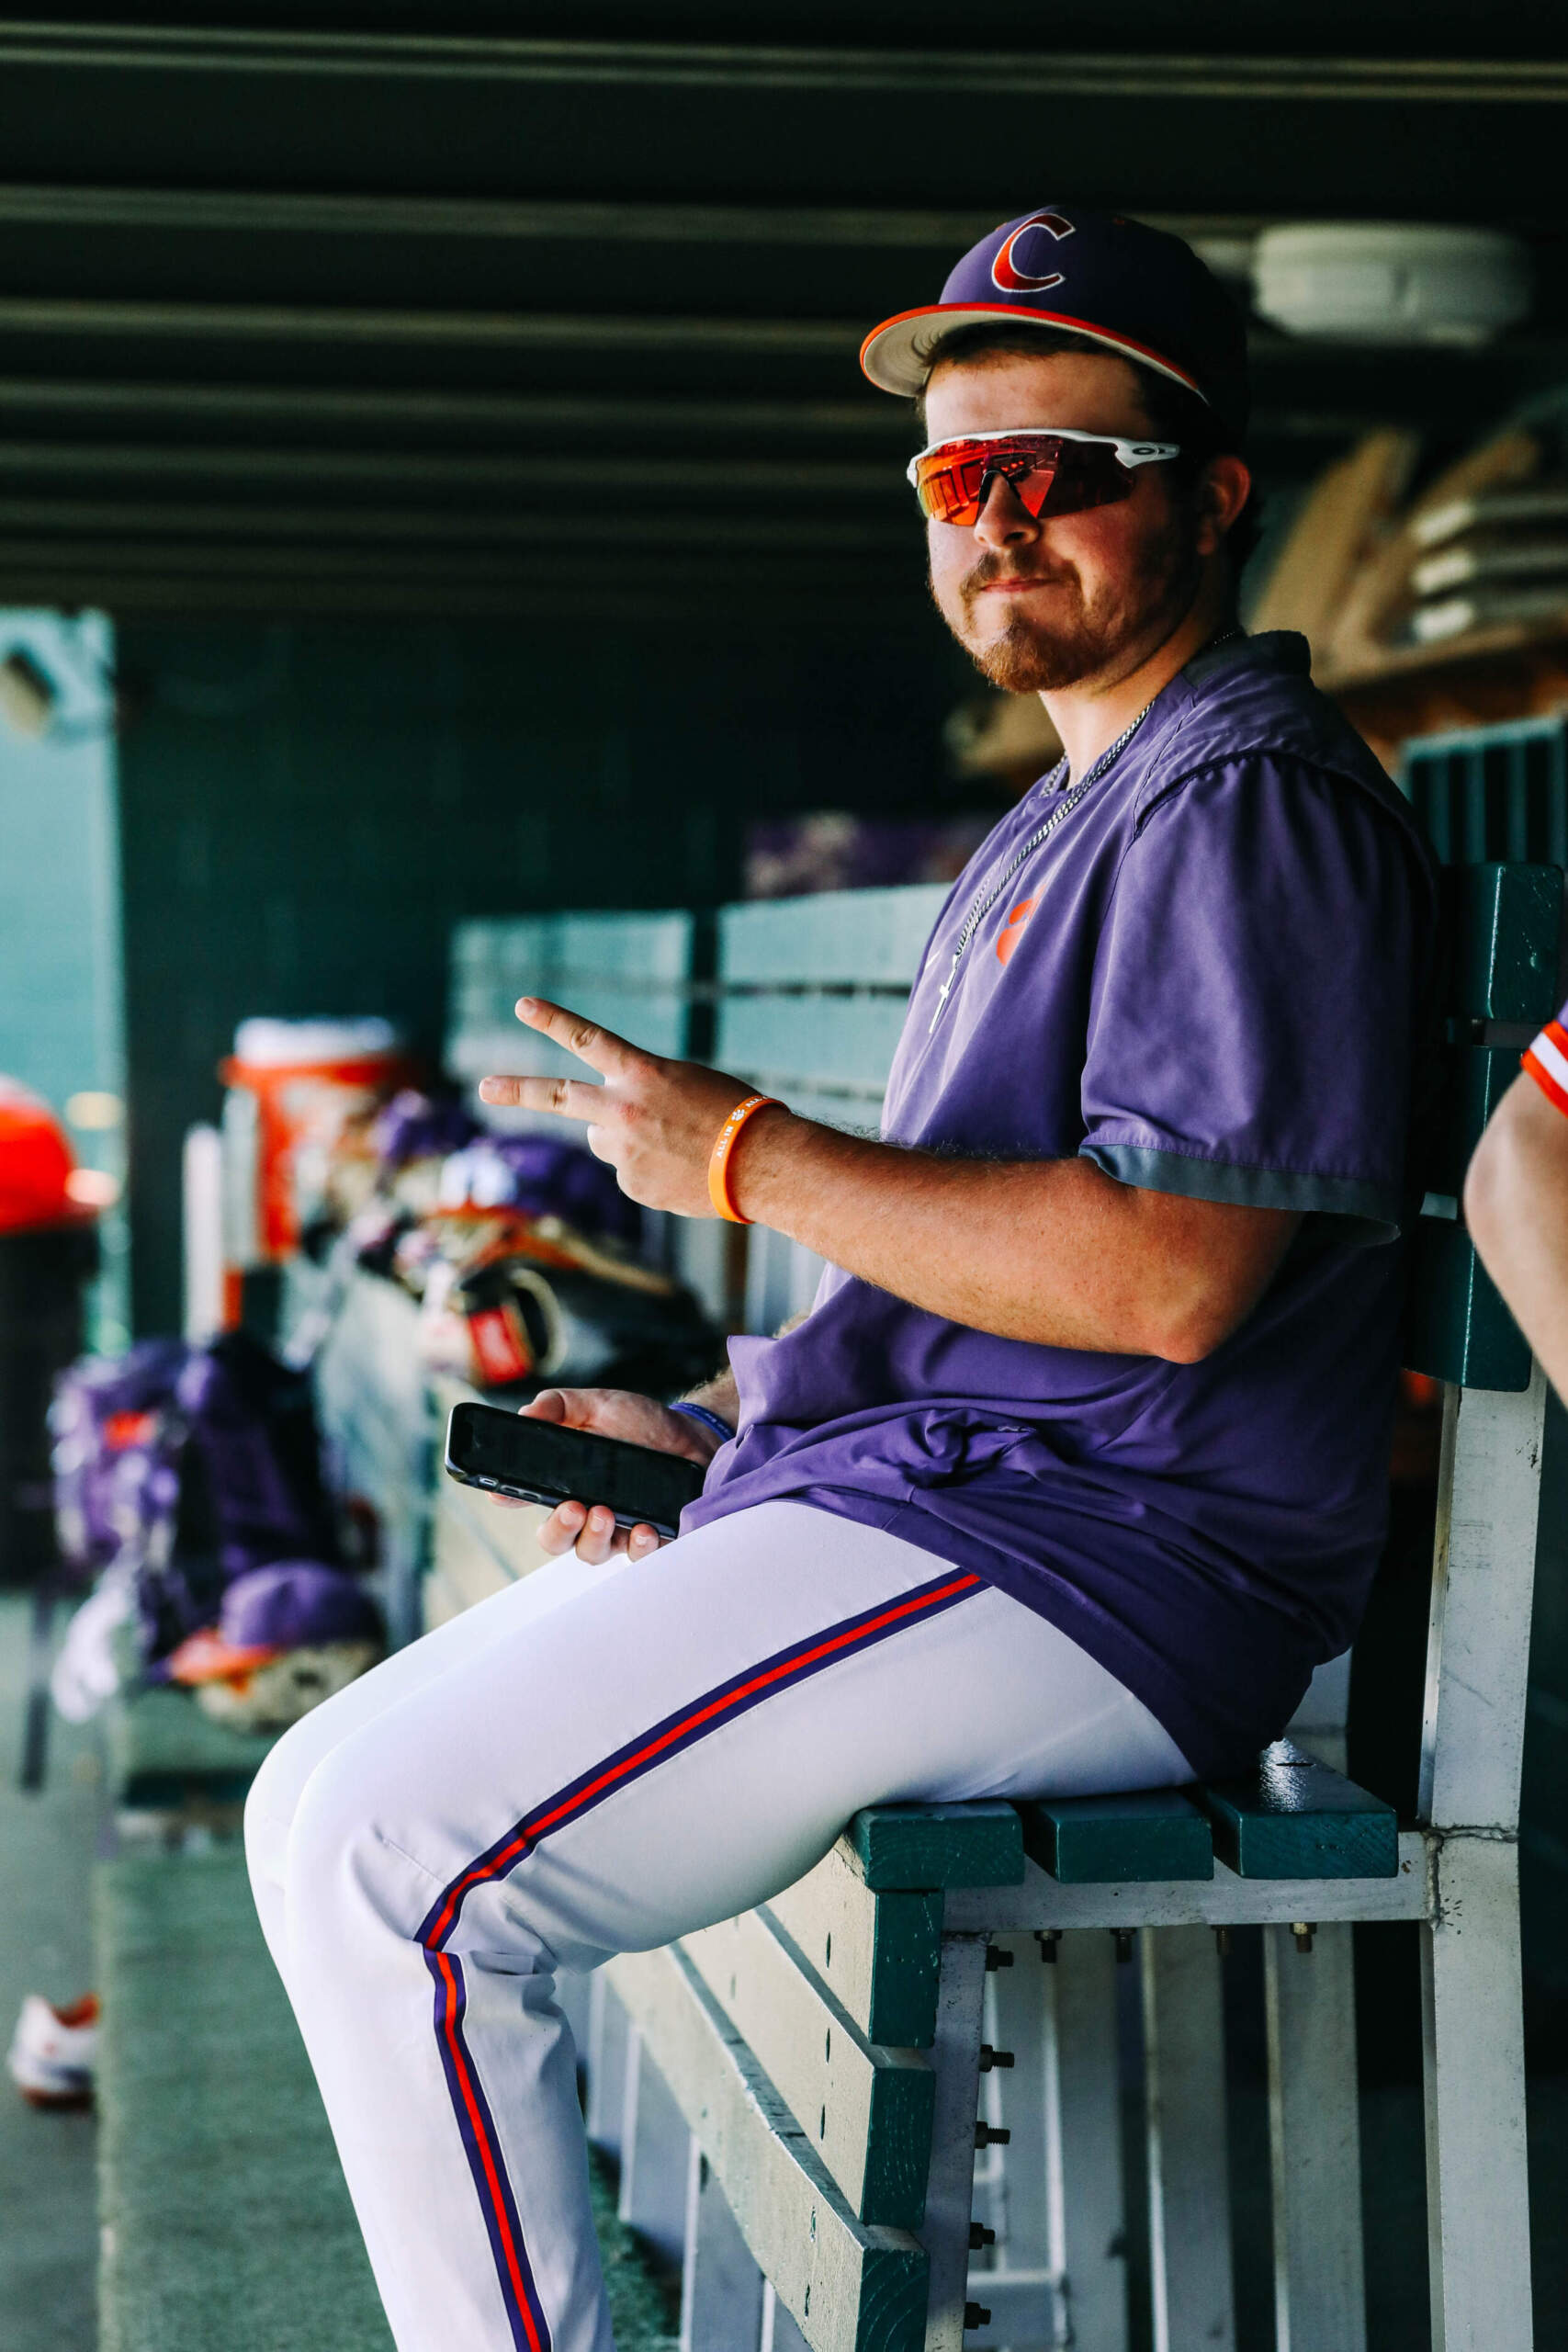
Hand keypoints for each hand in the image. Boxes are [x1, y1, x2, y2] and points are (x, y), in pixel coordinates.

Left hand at [477, 998, 787, 1216]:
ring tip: (670, 1144)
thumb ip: (636, 1095)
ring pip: (601, 1139)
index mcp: (642, 1072)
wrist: (761, 1162)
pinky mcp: (630, 1183)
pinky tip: (679, 1170)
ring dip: (623, 1139)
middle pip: (558, 1096)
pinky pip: (628, 1172)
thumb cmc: (733, 1114)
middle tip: (484, 1087)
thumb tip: (596, 1133)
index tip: (522, 1005)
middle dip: (516, 1090)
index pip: (587, 1037)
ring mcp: (622, 1149)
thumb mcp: (684, 1085)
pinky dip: (648, 1170)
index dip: (552, 1019)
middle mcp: (622, 1108)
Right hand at [498, 1386, 723, 1564]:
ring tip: (605, 1512)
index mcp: (564, 1481)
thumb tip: (526, 1413)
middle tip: (571, 1508)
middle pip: (555, 1538)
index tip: (504, 1494)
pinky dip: (639, 1547)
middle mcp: (586, 1510)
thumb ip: (560, 1405)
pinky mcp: (651, 1539)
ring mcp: (618, 1529)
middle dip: (558, 1528)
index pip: (526, 1497)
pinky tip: (644, 1529)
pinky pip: (638, 1557)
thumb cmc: (641, 1423)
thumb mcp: (598, 1405)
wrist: (694, 1435)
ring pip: (592, 1552)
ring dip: (594, 1537)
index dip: (509, 1498)